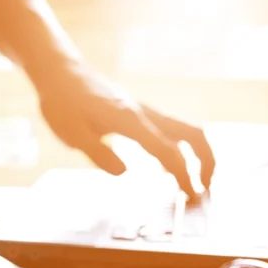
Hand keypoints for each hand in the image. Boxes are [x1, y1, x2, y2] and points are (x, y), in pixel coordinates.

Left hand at [36, 63, 215, 195]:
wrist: (61, 73)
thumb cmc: (62, 102)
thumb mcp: (72, 134)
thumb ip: (98, 154)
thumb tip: (124, 172)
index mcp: (129, 121)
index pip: (167, 150)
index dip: (183, 174)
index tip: (191, 194)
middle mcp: (143, 114)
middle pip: (193, 133)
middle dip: (206, 161)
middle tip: (203, 188)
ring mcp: (144, 112)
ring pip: (185, 130)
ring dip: (196, 155)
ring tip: (192, 183)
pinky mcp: (138, 113)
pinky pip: (169, 131)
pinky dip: (178, 150)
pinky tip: (166, 168)